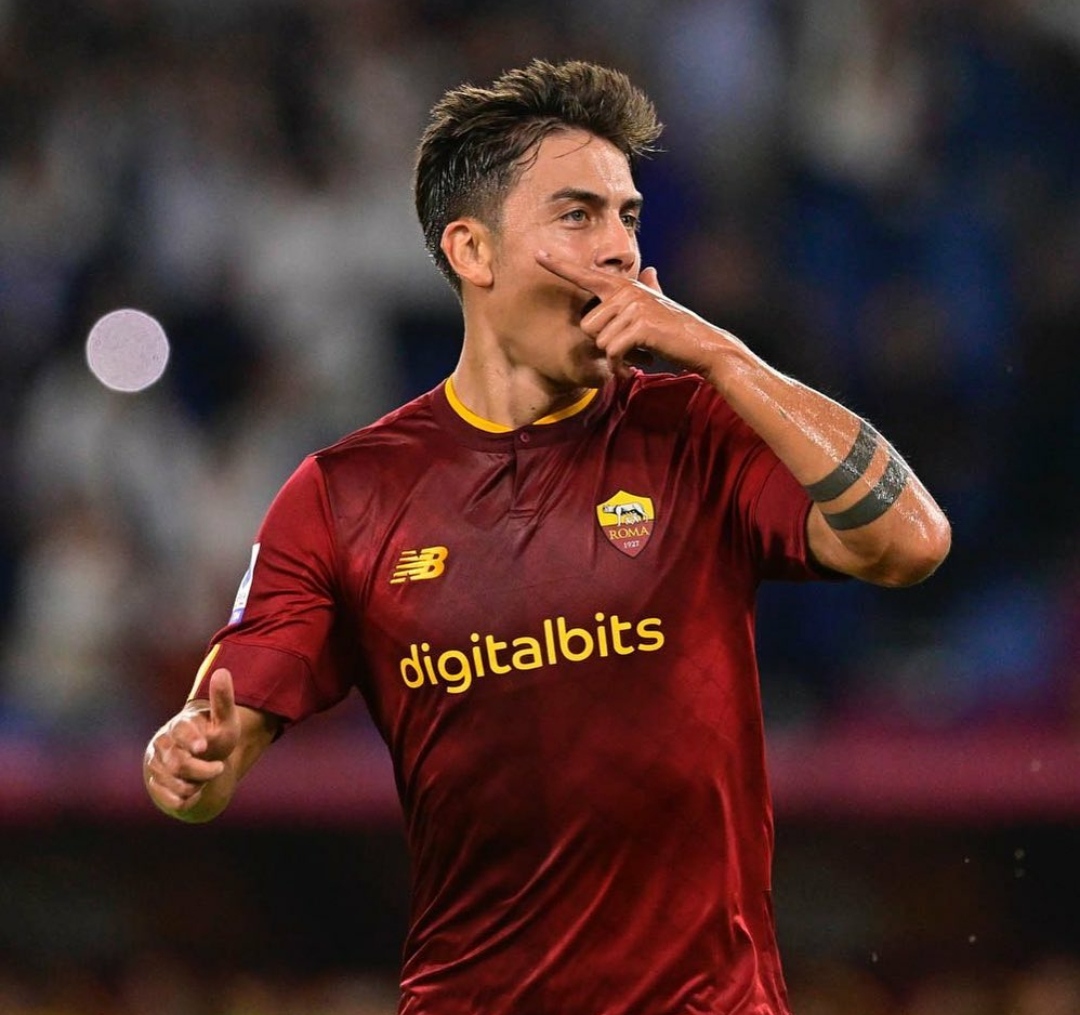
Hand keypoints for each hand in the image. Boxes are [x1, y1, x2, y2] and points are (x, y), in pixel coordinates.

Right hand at [144, 667, 240, 815]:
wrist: (203, 760)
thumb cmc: (215, 736)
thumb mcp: (225, 720)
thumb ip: (223, 699)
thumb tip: (222, 672)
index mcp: (179, 726)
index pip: (181, 731)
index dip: (192, 739)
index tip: (204, 746)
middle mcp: (163, 744)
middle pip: (178, 762)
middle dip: (202, 770)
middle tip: (219, 768)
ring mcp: (156, 764)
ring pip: (174, 783)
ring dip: (195, 785)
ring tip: (206, 779)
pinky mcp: (155, 783)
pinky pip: (168, 797)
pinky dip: (184, 800)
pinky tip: (195, 794)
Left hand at [535, 250, 730, 377]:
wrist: (703, 344)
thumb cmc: (676, 329)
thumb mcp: (659, 305)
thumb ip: (649, 289)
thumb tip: (650, 271)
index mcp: (625, 286)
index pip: (586, 275)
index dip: (560, 266)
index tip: (537, 254)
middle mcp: (626, 291)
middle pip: (587, 324)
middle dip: (604, 343)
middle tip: (629, 346)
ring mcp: (633, 307)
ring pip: (599, 340)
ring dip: (615, 355)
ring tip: (636, 353)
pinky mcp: (639, 325)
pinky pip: (612, 352)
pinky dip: (621, 364)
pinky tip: (638, 363)